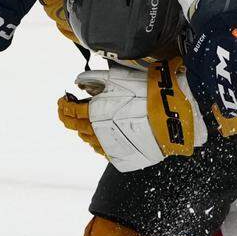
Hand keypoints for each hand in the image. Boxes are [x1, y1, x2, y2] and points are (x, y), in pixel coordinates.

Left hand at [57, 59, 206, 171]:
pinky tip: (99, 136)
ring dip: (83, 131)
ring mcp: (111, 146)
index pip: (70, 112)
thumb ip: (94, 79)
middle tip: (67, 111)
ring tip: (82, 123)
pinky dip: (98, 143)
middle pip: (76, 127)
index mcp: (95, 113)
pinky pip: (103, 151)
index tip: (63, 101)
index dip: (63, 106)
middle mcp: (99, 132)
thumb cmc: (147, 92)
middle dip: (68, 118)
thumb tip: (79, 81)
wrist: (173, 115)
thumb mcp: (118, 79)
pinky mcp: (124, 156)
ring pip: (88, 141)